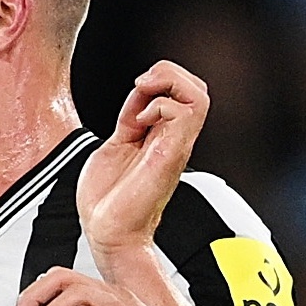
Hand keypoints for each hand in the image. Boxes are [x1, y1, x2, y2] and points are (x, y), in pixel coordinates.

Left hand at [77, 60, 208, 251]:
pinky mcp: (170, 155)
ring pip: (199, 95)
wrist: (106, 233)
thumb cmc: (107, 201)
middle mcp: (175, 139)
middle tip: (140, 84)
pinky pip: (185, 113)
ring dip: (169, 82)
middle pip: (198, 88)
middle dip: (168, 72)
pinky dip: (160, 106)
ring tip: (143, 93)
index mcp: (163, 136)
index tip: (134, 89)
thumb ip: (129, 120)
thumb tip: (138, 94)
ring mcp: (176, 147)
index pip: (183, 92)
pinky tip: (138, 123)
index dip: (160, 78)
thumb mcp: (114, 145)